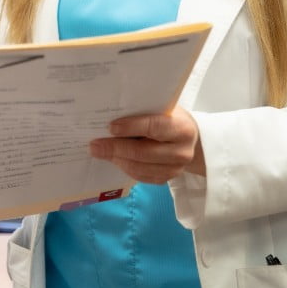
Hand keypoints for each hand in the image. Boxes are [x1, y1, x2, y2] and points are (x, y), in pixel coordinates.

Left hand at [90, 105, 204, 182]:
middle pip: (143, 152)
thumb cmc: (172, 118)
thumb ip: (145, 111)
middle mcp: (182, 152)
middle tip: (95, 144)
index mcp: (183, 128)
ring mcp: (176, 169)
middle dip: (115, 148)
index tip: (111, 127)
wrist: (191, 139)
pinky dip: (124, 167)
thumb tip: (112, 113)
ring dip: (116, 159)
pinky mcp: (167, 178)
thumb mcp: (164, 109)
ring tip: (99, 152)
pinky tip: (113, 159)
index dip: (131, 127)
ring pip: (139, 167)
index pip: (154, 128)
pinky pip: (141, 176)